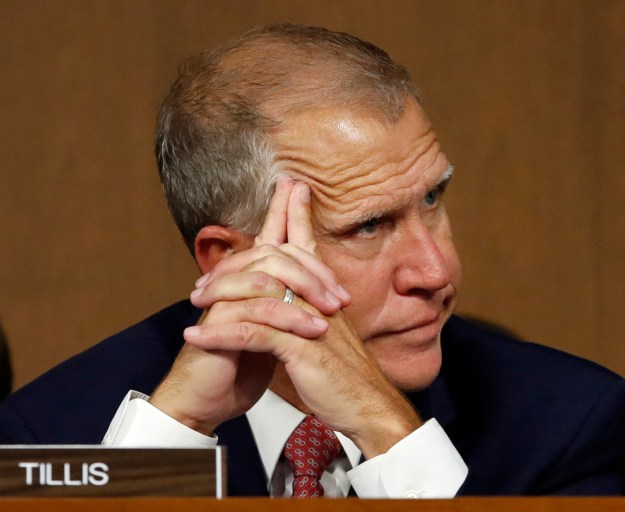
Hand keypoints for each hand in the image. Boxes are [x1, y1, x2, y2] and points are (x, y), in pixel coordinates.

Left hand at [182, 180, 422, 456]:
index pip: (308, 247)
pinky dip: (220, 334)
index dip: (298, 216)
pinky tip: (196, 336)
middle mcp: (318, 301)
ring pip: (257, 293)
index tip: (292, 188)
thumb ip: (312, 315)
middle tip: (206, 271)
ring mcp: (308, 322)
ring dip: (220, 295)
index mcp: (326, 296)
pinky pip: (251, 333)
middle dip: (241, 253)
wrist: (370, 406)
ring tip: (194, 303)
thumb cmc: (348, 376)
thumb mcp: (329, 338)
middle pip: (280, 257)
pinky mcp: (299, 348)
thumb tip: (296, 304)